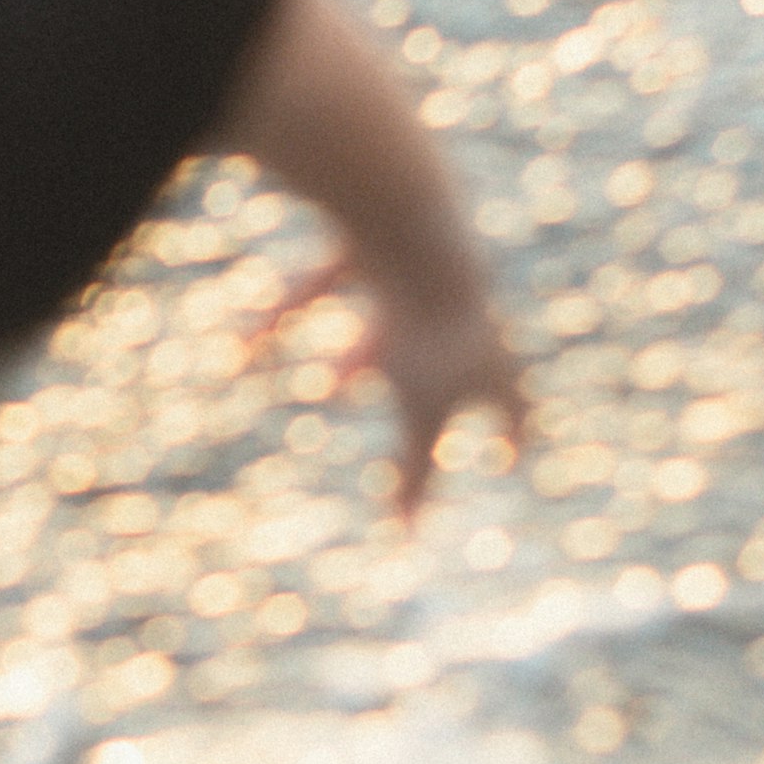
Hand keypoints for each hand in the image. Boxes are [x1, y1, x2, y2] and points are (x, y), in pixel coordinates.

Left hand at [251, 247, 528, 518]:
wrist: (411, 228)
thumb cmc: (425, 327)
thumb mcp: (418, 412)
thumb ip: (414, 473)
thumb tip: (406, 535)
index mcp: (492, 357)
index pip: (515, 405)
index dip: (515, 435)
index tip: (515, 460)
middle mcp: (464, 311)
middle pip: (462, 358)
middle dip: (443, 391)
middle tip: (443, 407)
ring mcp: (421, 274)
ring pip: (394, 321)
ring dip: (362, 355)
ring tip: (328, 386)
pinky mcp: (375, 246)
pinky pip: (331, 284)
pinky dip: (296, 314)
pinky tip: (247, 342)